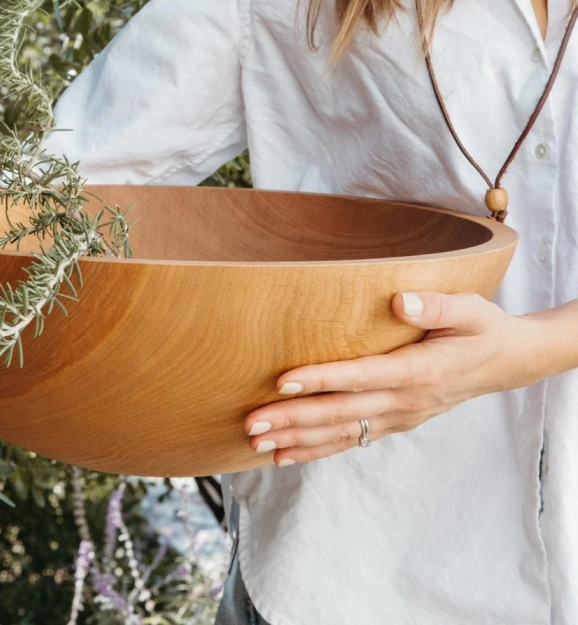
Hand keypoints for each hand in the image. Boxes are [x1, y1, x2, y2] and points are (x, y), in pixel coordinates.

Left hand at [244, 291, 553, 465]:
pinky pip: (351, 440)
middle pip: (340, 414)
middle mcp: (404, 401)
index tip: (282, 382)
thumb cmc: (482, 328)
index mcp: (418, 372)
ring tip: (257, 444)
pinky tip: (286, 455)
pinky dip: (317, 450)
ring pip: (340, 434)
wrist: (506, 362)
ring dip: (297, 440)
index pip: (360, 378)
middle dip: (293, 420)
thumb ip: (436, 305)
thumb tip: (400, 302)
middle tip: (251, 424)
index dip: (320, 379)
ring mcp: (399, 417)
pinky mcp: (395, 421)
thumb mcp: (470, 310)